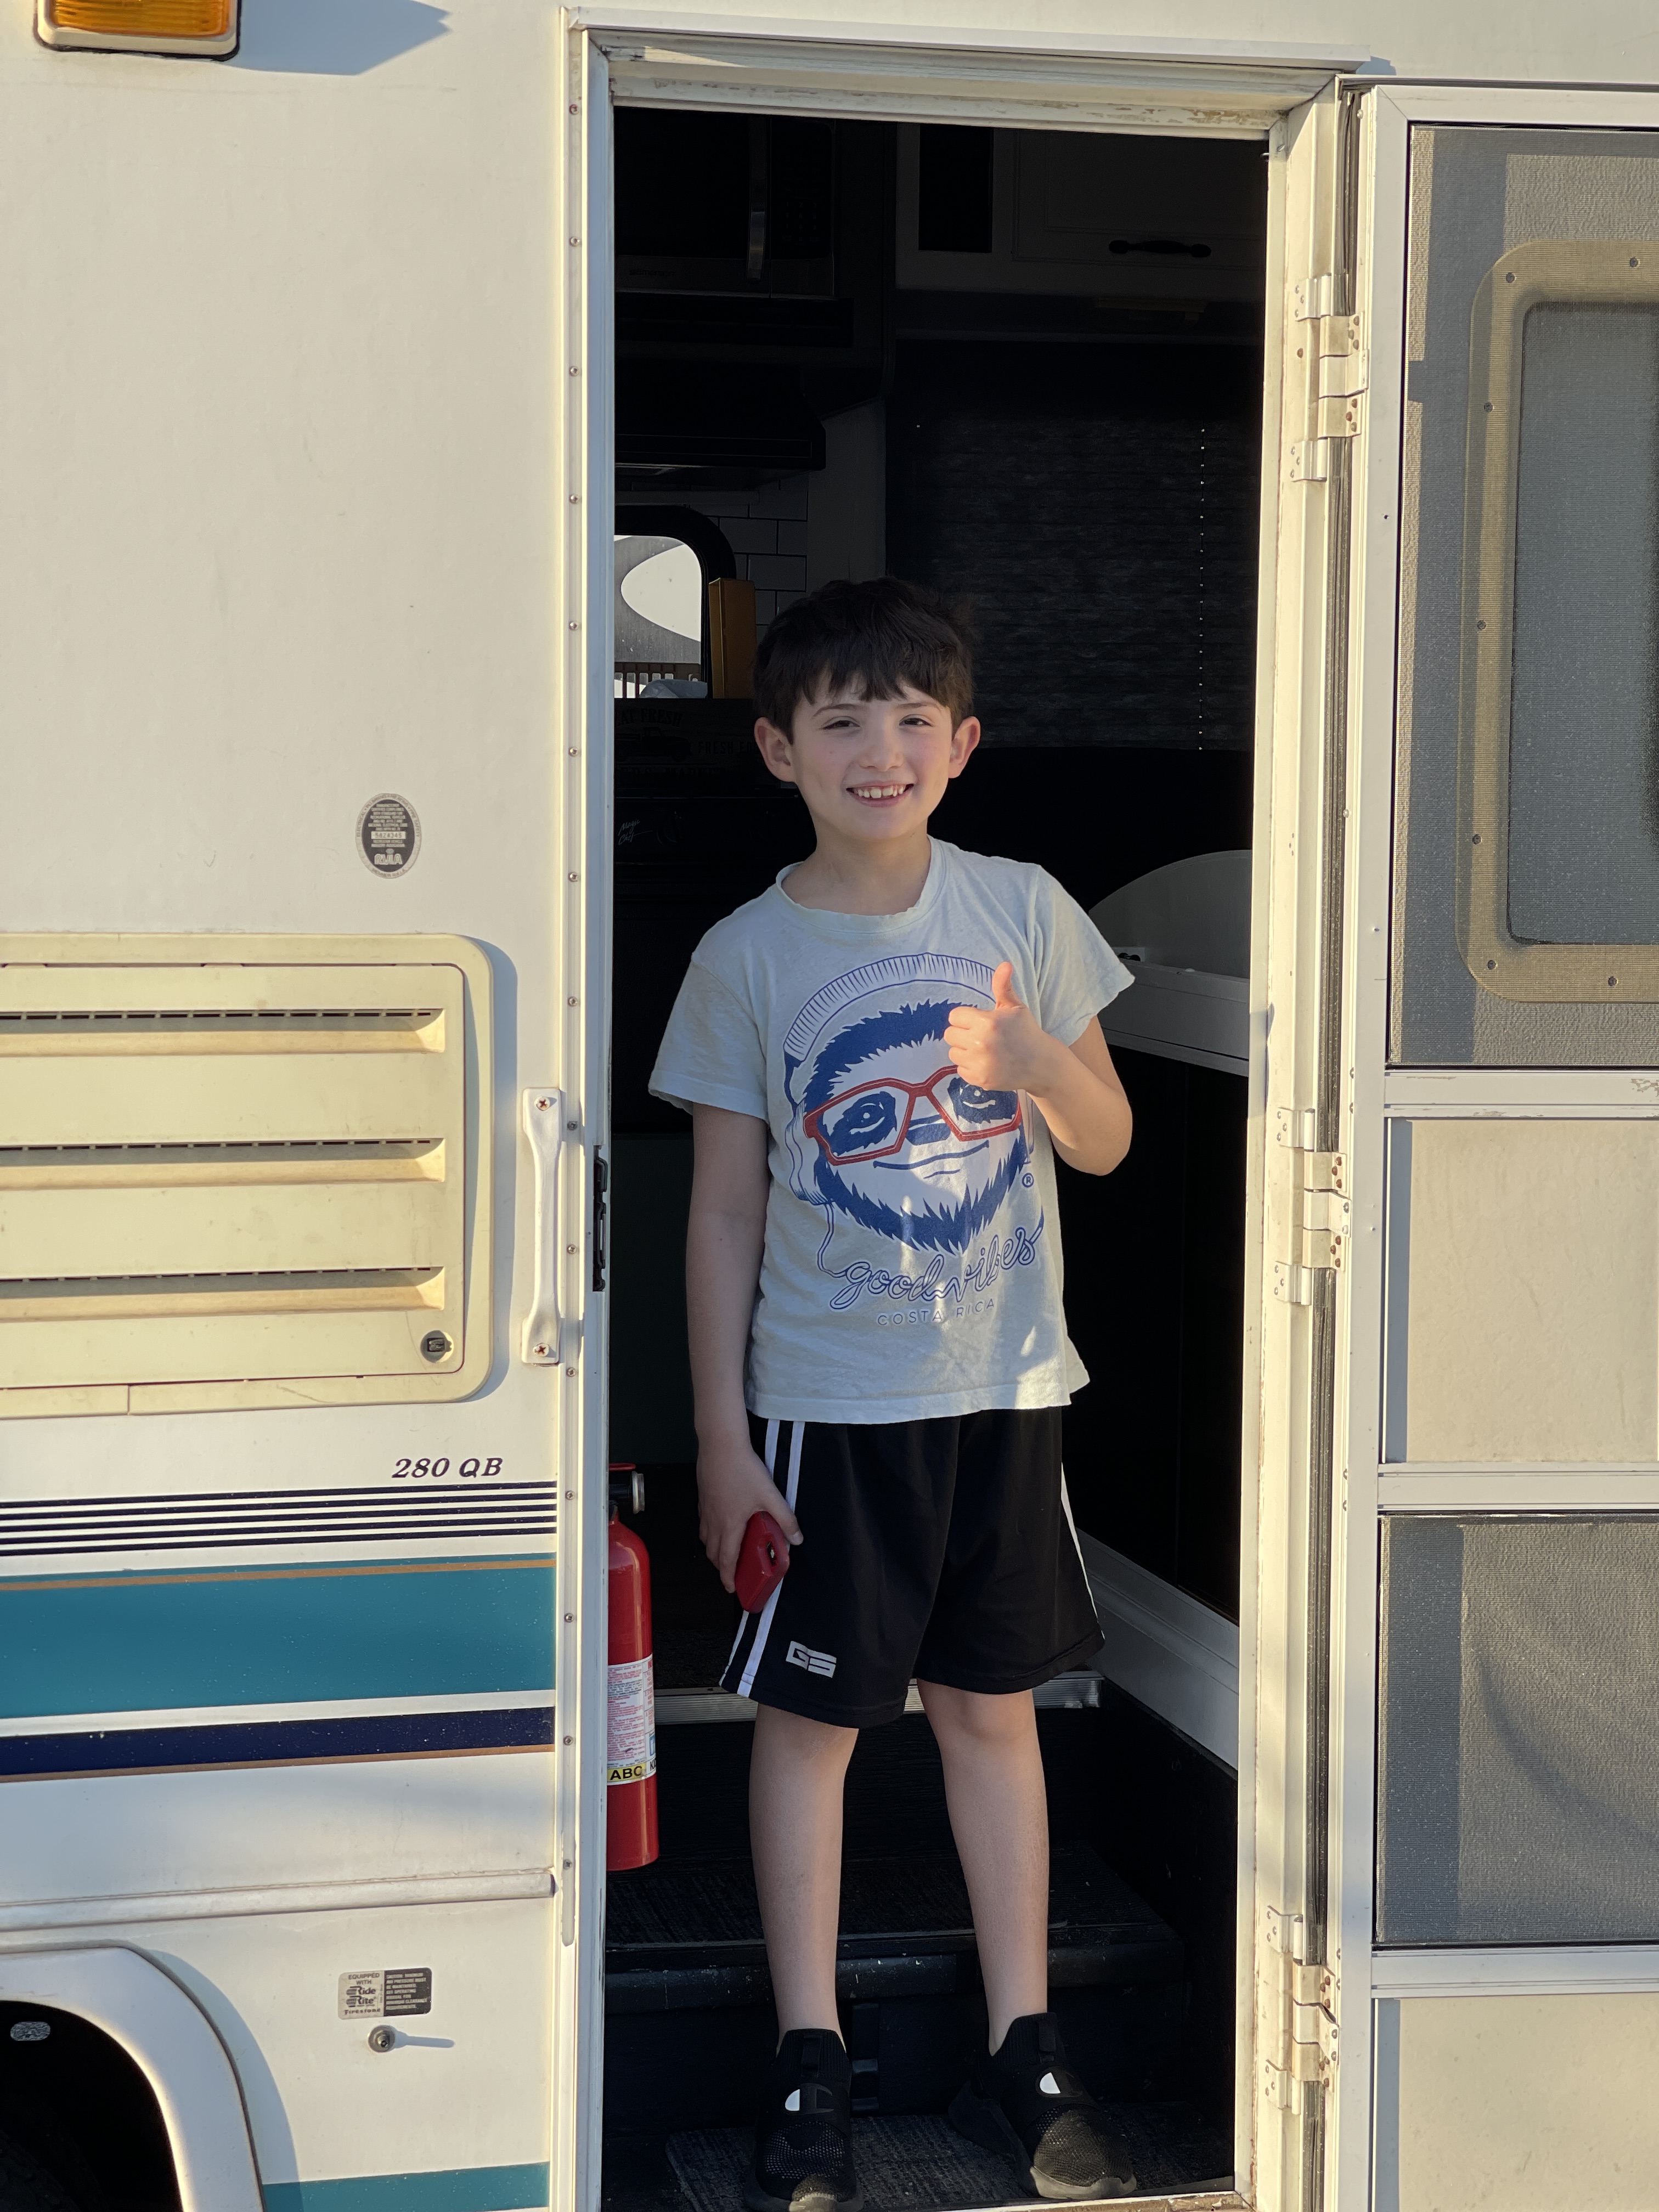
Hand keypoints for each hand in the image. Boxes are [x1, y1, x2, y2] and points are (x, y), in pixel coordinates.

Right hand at [696, 1432, 801, 1593]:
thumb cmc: (742, 1468)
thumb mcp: (770, 1496)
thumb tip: (796, 1538)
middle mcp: (714, 1520)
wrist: (721, 1444)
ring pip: (706, 1538)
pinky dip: (710, 1531)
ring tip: (726, 1550)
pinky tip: (721, 1521)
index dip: (728, 1578)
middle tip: (731, 1572)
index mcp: (730, 1525)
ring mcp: (706, 1509)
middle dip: (721, 1567)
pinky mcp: (703, 1496)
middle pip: (713, 1553)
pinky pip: (703, 1522)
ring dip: (714, 1549)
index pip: (727, 1560)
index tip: (732, 1588)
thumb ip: (784, 1518)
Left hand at [944, 962, 1065, 1094]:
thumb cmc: (1026, 1031)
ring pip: (953, 1053)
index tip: (978, 1021)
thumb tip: (1004, 964)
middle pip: (950, 1035)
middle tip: (980, 1036)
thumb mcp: (1015, 1007)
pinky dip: (970, 1067)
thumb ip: (1003, 986)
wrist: (1041, 1064)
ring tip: (983, 1049)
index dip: (965, 1017)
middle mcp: (980, 1043)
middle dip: (962, 1033)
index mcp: (987, 1022)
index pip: (954, 1016)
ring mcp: (979, 1064)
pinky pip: (960, 1069)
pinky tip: (986, 1062)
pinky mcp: (979, 1080)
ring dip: (964, 1050)